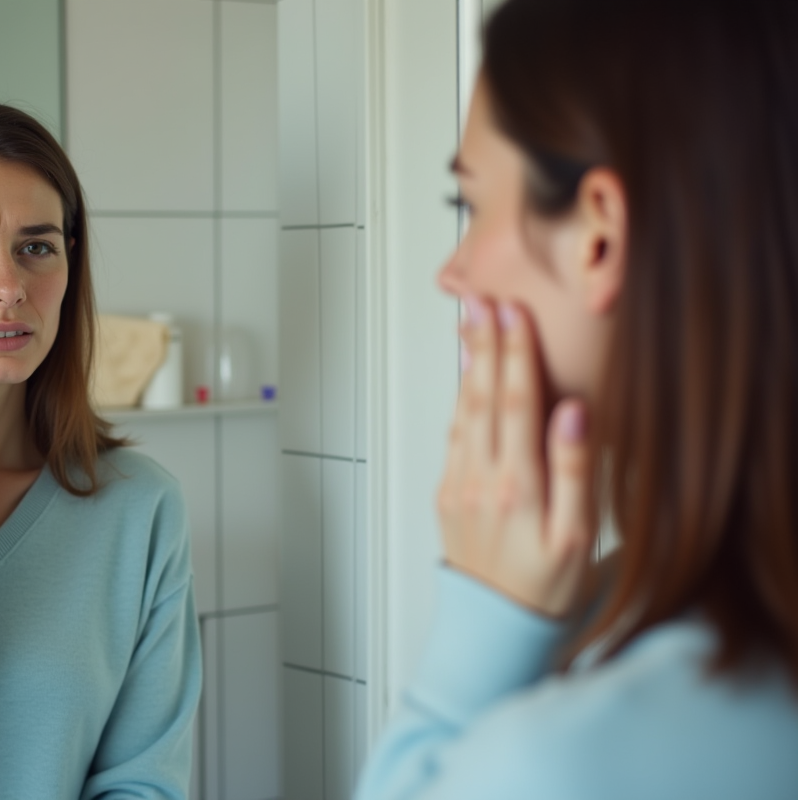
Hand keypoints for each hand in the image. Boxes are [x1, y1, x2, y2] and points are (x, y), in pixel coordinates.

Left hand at [436, 297, 593, 617]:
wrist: (495, 628)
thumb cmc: (545, 586)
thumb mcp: (577, 535)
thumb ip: (574, 470)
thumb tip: (571, 412)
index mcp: (516, 486)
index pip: (515, 404)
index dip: (515, 355)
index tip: (513, 314)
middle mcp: (479, 480)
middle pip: (483, 398)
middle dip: (485, 346)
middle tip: (482, 302)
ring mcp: (458, 486)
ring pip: (462, 413)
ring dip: (467, 367)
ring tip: (469, 327)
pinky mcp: (447, 495)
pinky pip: (453, 438)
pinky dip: (458, 402)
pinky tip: (464, 381)